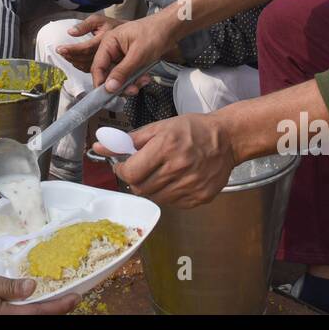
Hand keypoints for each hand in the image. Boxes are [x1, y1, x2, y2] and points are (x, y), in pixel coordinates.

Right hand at [0, 270, 79, 314]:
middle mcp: (6, 322)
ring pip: (31, 318)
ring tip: (59, 298)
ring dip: (46, 310)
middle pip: (39, 318)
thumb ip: (9, 286)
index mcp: (4, 315)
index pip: (39, 311)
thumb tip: (33, 286)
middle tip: (72, 297)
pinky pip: (21, 317)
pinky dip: (33, 310)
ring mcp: (1, 322)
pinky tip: (37, 300)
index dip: (60, 305)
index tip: (76, 297)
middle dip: (58, 309)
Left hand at [55, 13, 122, 72]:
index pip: (86, 48)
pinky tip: (74, 61)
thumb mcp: (98, 20)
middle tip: (61, 52)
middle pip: (85, 59)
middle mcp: (106, 52)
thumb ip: (85, 25)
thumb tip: (71, 32)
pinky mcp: (105, 65)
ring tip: (65, 56)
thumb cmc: (110, 25)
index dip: (72, 50)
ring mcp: (106, 60)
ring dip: (74, 62)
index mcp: (104, 40)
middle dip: (70, 56)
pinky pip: (90, 68)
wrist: (127, 34)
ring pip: (87, 66)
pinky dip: (80, 66)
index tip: (60, 49)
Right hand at [89, 10, 179, 91]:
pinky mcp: (129, 61)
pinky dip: (136, 80)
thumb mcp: (138, 54)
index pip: (97, 66)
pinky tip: (145, 77)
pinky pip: (127, 76)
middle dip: (120, 85)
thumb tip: (109, 87)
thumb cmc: (155, 33)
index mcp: (109, 42)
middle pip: (107, 74)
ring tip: (143, 81)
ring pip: (118, 78)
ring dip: (130, 83)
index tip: (107, 95)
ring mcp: (121, 56)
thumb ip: (122, 71)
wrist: (170, 28)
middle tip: (132, 90)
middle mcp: (112, 49)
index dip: (101, 82)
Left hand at [105, 113, 235, 206]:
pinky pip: (172, 203)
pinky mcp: (199, 197)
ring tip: (161, 172)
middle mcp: (178, 168)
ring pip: (155, 197)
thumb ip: (130, 139)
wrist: (227, 139)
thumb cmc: (193, 130)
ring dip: (151, 187)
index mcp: (166, 147)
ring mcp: (190, 185)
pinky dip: (168, 194)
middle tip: (142, 168)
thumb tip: (101, 145)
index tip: (124, 165)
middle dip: (135, 178)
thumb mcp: (160, 127)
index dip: (122, 169)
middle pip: (140, 187)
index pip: (131, 172)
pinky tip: (175, 180)